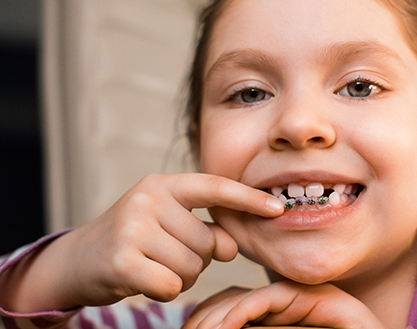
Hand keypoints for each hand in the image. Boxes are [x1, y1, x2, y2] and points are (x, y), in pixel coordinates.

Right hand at [0, 173, 283, 311]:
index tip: (279, 209)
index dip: (249, 199)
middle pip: (208, 242)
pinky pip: (172, 285)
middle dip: (197, 259)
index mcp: (164, 184)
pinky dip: (164, 290)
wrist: (78, 260)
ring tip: (154, 265)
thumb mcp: (171, 226)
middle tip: (166, 255)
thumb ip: (207, 231)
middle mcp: (147, 198)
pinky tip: (143, 280)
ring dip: (181, 277)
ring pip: (193, 267)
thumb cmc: (136, 241)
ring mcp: (132, 227)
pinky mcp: (121, 259)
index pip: (215, 188)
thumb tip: (232, 248)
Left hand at [183, 281, 385, 328]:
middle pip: (231, 298)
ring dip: (219, 317)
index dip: (203, 318)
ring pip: (246, 297)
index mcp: (273, 317)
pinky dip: (244, 311)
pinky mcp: (316, 297)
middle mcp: (284, 303)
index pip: (227, 306)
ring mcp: (300, 297)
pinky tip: (228, 327)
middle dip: (204, 317)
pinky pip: (270, 298)